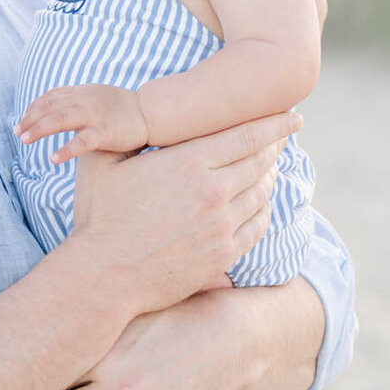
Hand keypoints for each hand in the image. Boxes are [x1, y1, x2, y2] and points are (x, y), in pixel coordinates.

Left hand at [15, 82, 147, 161]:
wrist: (151, 111)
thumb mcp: (97, 96)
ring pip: (60, 120)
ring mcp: (94, 115)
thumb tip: (58, 108)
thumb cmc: (123, 108)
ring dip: (39, 130)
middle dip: (30, 120)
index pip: (51, 97)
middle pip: (50, 108)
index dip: (34, 108)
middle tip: (17, 132)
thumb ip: (78, 100)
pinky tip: (52, 159)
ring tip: (24, 141)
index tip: (22, 120)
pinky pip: (81, 142)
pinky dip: (65, 150)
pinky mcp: (105, 132)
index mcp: (82, 92)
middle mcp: (84, 101)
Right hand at [67, 110, 295, 324]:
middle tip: (285, 135)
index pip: (246, 136)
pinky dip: (264, 210)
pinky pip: (256, 227)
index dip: (274, 124)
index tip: (291, 116)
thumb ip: (124, 134)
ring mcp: (220, 226)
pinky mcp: (222, 255)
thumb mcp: (102, 163)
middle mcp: (212, 192)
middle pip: (260, 161)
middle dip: (276, 145)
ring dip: (270, 177)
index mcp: (187, 163)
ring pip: (261, 194)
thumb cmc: (98, 217)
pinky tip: (261, 204)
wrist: (103, 276)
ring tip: (270, 167)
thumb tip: (134, 114)